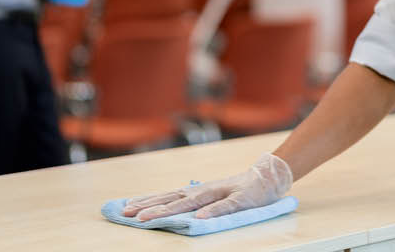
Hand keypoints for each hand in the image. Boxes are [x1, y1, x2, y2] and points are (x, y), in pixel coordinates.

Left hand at [122, 153, 292, 220]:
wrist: (269, 176)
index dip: (147, 201)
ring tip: (150, 218)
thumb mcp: (213, 196)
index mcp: (197, 190)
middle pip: (173, 198)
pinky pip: (225, 207)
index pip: (168, 195)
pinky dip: (211, 212)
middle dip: (150, 206)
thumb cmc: (238, 189)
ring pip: (192, 202)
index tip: (125, 209)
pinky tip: (198, 219)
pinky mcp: (241, 199)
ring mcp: (222, 193)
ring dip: (170, 209)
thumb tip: (169, 209)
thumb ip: (194, 203)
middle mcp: (205, 189)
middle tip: (128, 214)